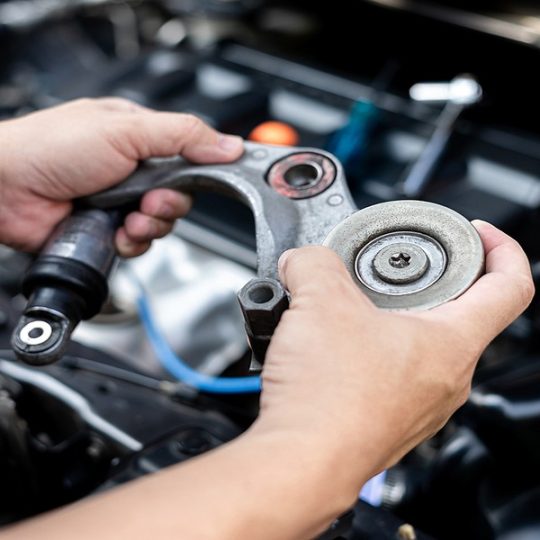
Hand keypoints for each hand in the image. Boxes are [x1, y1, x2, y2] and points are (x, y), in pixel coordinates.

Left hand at [0, 98, 242, 255]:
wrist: (5, 188)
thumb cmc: (51, 148)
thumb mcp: (126, 129)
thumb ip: (182, 135)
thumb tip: (228, 145)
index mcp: (139, 138)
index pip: (189, 156)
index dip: (202, 171)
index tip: (209, 179)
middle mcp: (132, 170)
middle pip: (180, 195)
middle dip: (169, 204)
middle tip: (150, 198)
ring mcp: (120, 201)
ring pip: (161, 222)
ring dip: (151, 224)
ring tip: (129, 216)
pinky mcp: (109, 229)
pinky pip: (140, 243)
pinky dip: (134, 242)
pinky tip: (119, 233)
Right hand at [256, 220, 533, 479]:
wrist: (300, 462)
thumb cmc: (327, 400)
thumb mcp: (319, 300)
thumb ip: (313, 263)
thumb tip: (304, 260)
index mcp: (450, 344)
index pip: (511, 287)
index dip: (501, 248)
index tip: (478, 232)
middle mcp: (445, 379)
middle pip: (460, 314)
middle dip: (428, 281)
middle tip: (395, 269)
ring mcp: (419, 404)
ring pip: (420, 345)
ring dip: (391, 318)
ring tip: (353, 308)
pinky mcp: (389, 418)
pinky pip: (393, 372)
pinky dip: (371, 349)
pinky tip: (336, 346)